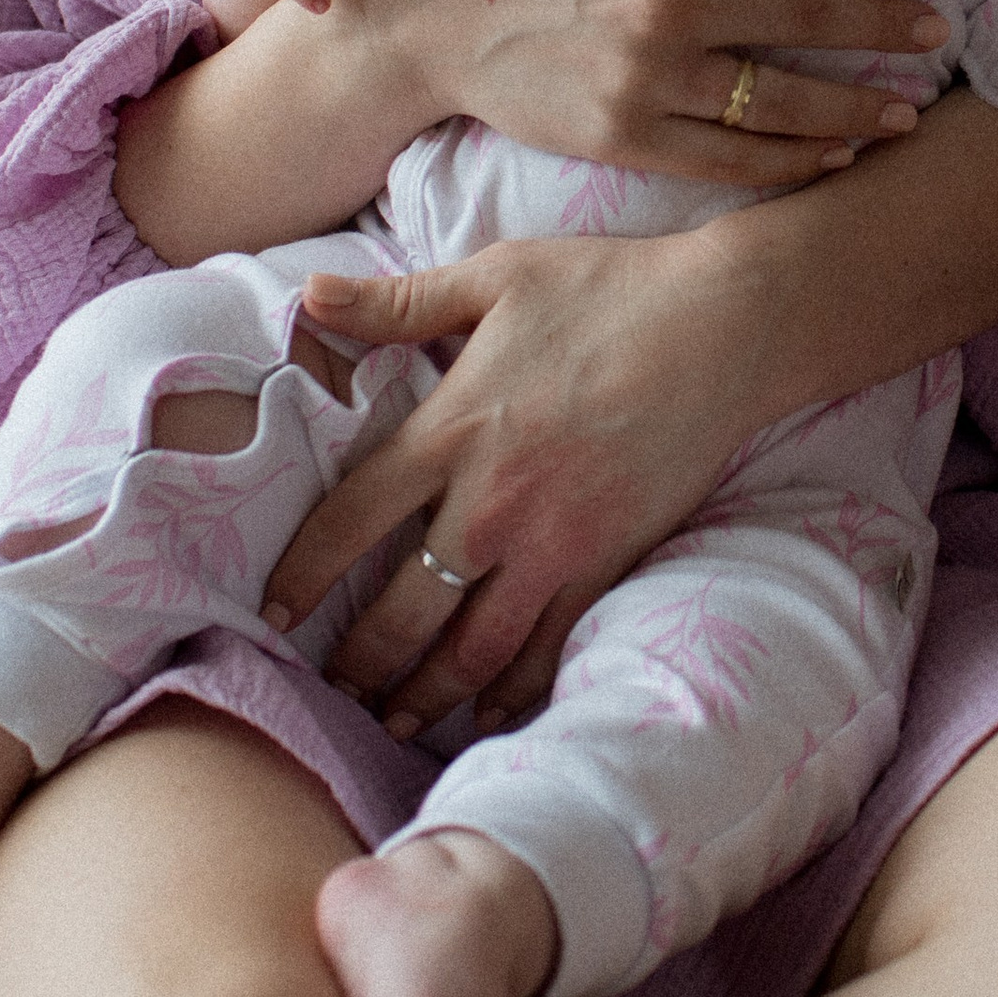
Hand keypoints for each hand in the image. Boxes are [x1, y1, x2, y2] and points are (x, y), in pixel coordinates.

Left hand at [261, 238, 763, 733]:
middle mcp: (492, 501)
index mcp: (453, 428)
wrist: (722, 324)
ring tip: (397, 719)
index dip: (303, 575)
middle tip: (337, 690)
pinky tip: (490, 710)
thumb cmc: (607, 289)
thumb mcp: (496, 276)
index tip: (275, 613)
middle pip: (402, 609)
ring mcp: (553, 542)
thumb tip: (306, 294)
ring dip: (426, 694)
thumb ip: (398, 302)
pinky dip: (513, 690)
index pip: (350, 520)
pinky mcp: (608, 561)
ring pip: (471, 649)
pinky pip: (549, 648)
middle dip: (360, 663)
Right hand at [388, 0, 941, 188]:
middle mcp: (670, 2)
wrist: (427, 15)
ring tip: (905, 111)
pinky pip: (732, 158)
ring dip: (858, 107)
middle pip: (808, 15)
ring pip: (784, 100)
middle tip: (935, 34)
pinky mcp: (627, 136)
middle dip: (885, 26)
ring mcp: (650, 77)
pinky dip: (792, 160)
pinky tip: (834, 155)